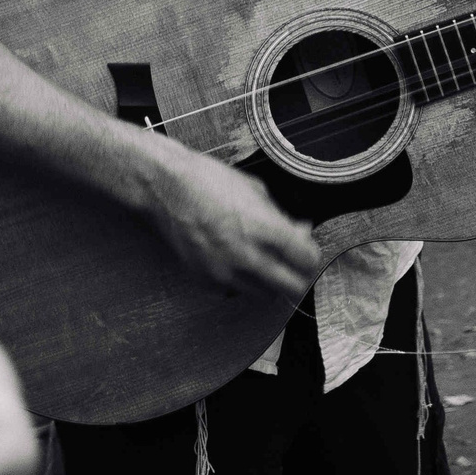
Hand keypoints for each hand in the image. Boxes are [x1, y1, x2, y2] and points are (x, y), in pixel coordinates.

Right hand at [143, 139, 320, 301]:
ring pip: (265, 294)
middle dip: (298, 274)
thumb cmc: (207, 180)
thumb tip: (301, 231)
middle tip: (293, 263)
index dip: (311, 255)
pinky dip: (242, 280)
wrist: (163, 187)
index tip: (307, 250)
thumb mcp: (254, 189)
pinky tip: (236, 259)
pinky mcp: (205, 280)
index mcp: (262, 228)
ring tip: (263, 259)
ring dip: (270, 281)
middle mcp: (245, 255)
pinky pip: (235, 290)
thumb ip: (280, 216)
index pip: (306, 259)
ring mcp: (224, 271)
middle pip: (292, 286)